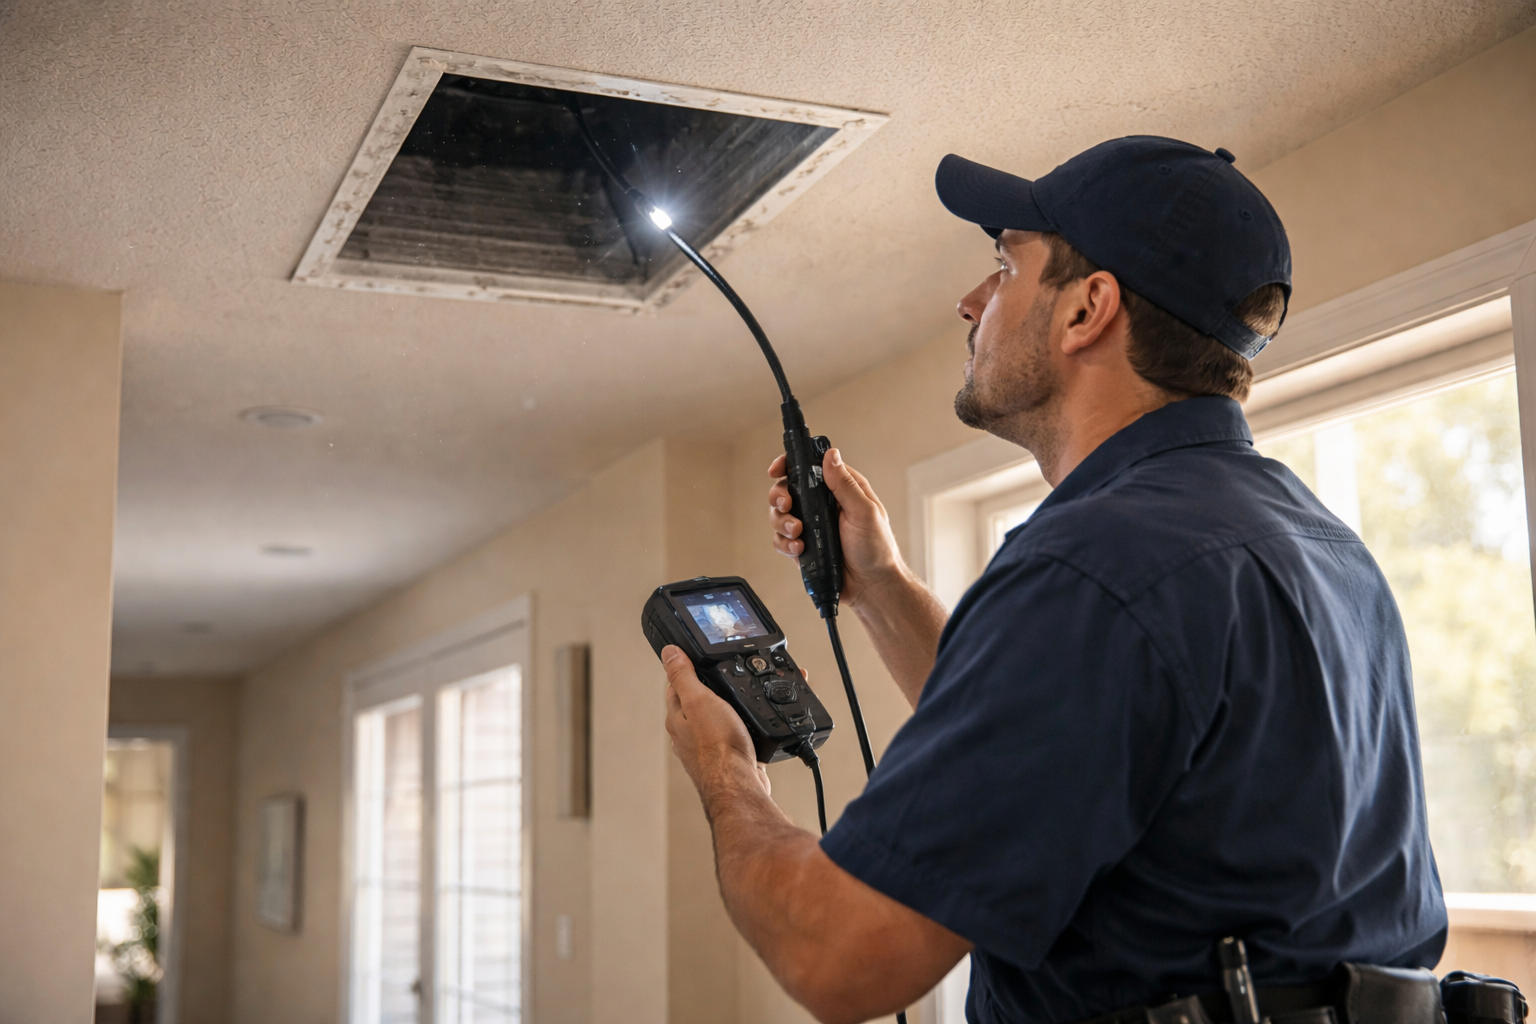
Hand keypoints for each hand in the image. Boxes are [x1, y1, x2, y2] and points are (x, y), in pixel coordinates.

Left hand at [662, 646, 770, 797]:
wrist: (738, 784)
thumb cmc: (717, 748)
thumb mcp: (699, 700)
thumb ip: (683, 675)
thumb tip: (668, 652)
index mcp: (677, 718)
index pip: (674, 687)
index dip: (684, 670)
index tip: (692, 659)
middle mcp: (687, 734)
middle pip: (692, 704)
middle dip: (704, 691)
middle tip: (716, 677)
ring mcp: (705, 748)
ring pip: (711, 721)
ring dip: (721, 710)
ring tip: (733, 699)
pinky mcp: (725, 759)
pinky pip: (729, 737)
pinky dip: (736, 728)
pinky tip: (746, 727)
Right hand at [767, 448, 906, 608]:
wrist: (872, 586)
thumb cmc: (877, 548)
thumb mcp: (865, 511)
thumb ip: (845, 484)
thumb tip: (831, 455)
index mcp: (839, 489)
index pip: (809, 467)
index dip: (789, 464)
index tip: (777, 470)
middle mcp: (822, 505)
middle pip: (787, 490)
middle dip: (780, 496)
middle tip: (787, 505)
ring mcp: (811, 526)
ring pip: (780, 515)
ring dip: (782, 522)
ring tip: (798, 532)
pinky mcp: (804, 546)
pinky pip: (782, 540)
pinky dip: (785, 543)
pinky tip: (799, 549)